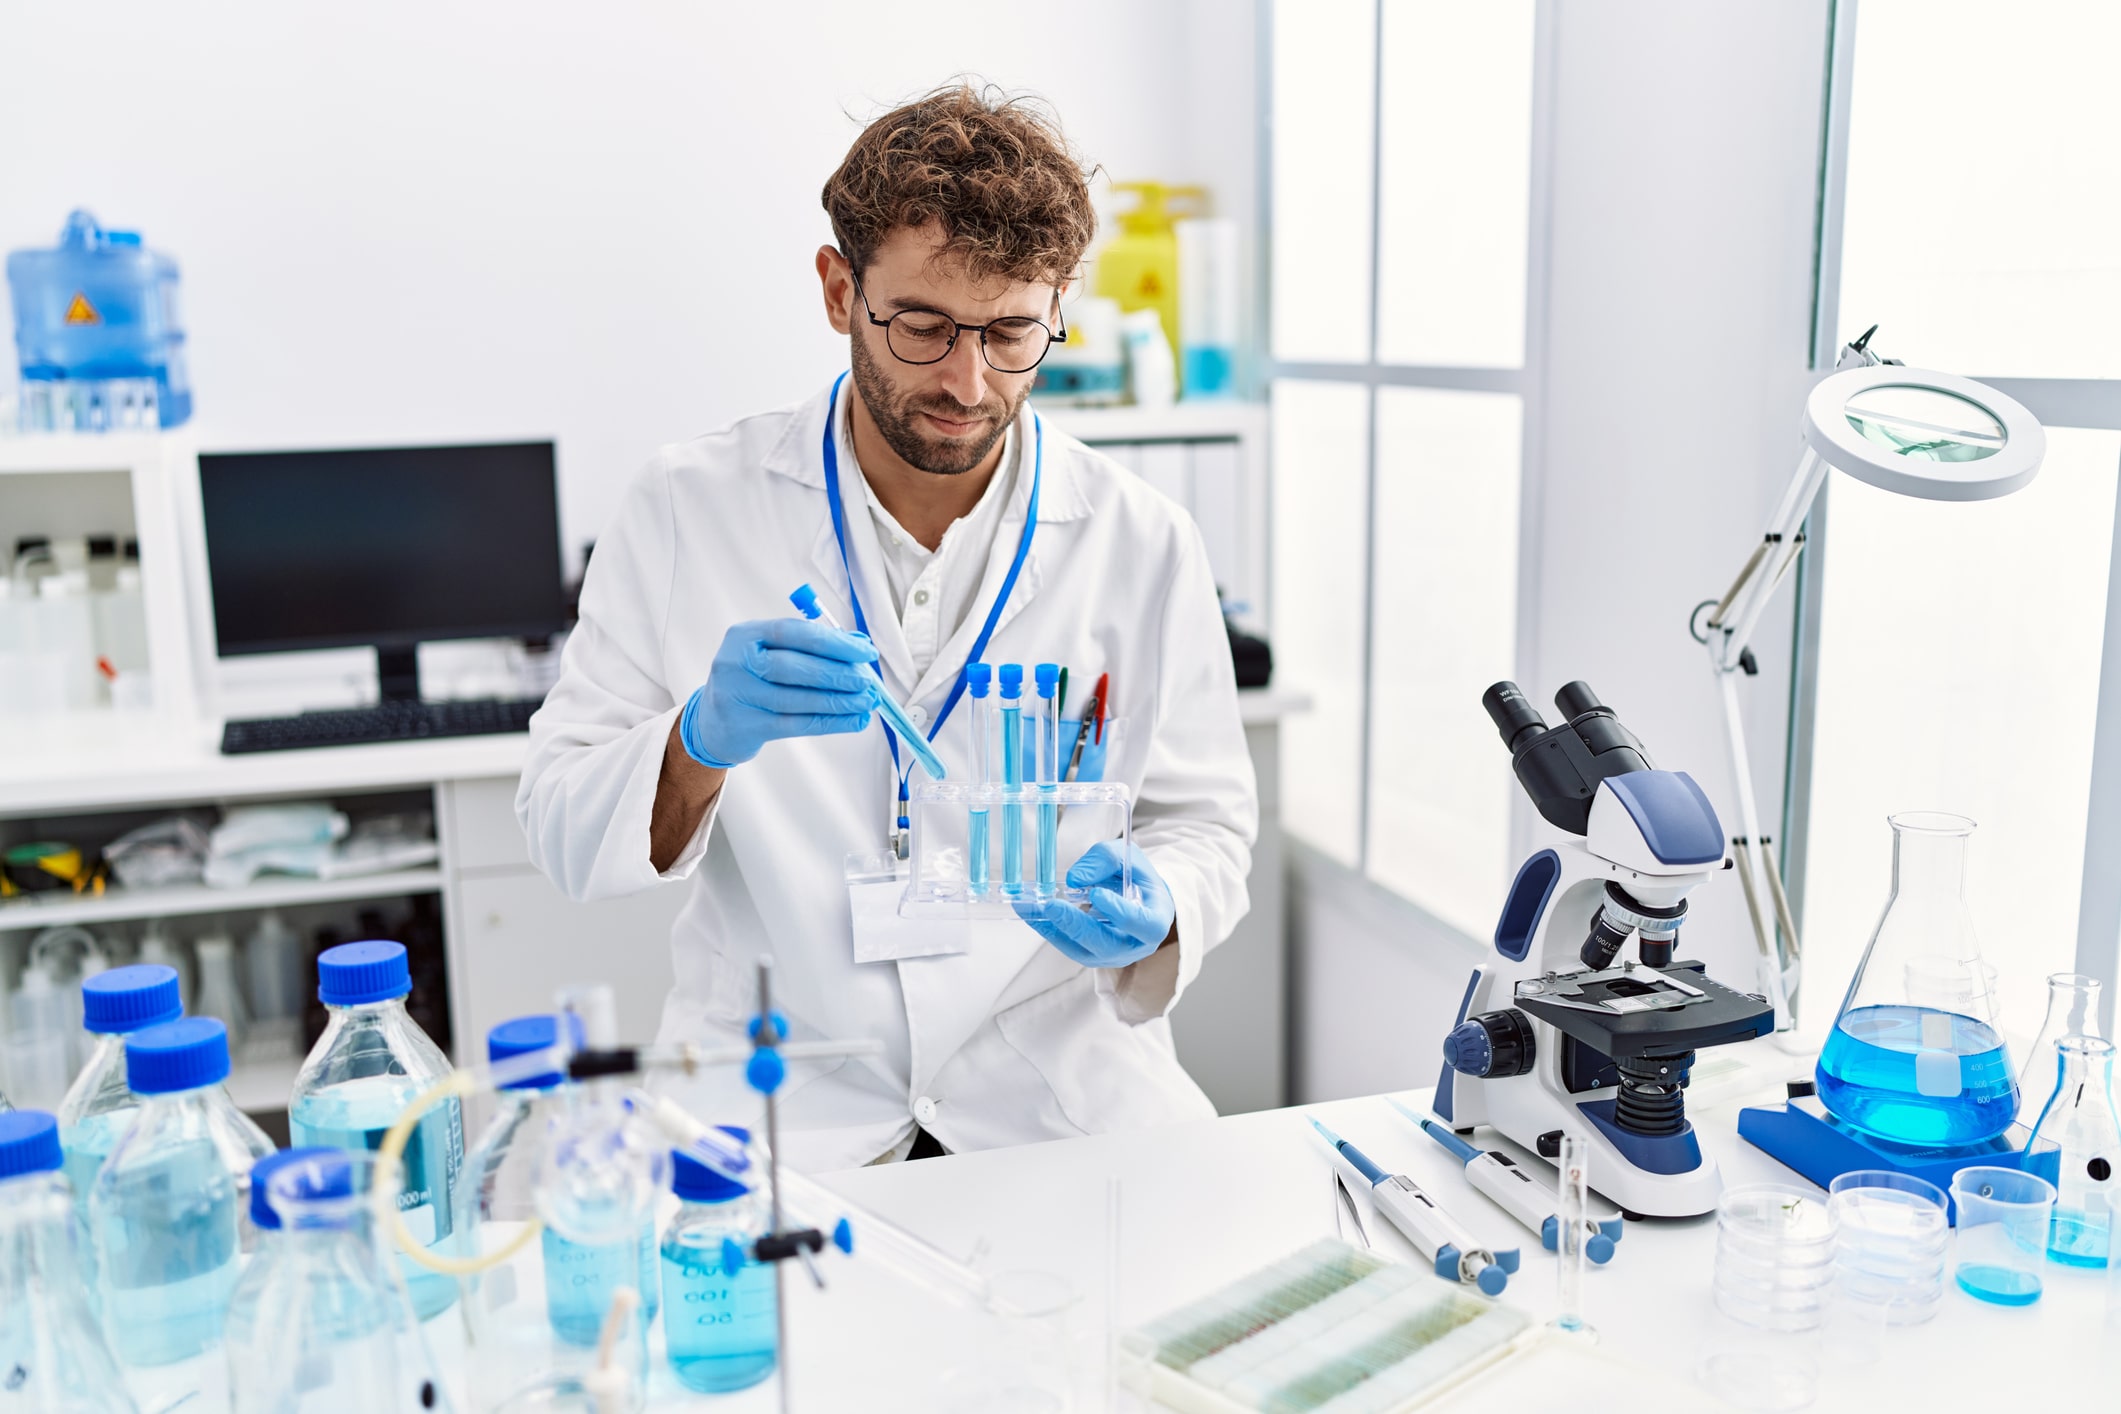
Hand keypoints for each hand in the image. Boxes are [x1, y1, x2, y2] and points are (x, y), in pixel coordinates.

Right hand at [679, 618, 876, 767]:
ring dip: (838, 701)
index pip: (793, 632)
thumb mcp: (771, 653)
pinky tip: (854, 720)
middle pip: (793, 667)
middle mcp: (735, 663)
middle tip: (867, 681)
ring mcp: (737, 696)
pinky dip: (830, 722)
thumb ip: (811, 645)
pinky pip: (796, 725)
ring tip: (867, 702)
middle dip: (837, 673)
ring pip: (797, 699)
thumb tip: (859, 643)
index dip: (833, 642)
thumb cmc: (753, 679)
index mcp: (743, 635)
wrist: (712, 721)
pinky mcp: (745, 726)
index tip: (865, 651)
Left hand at [1015, 842, 1174, 967]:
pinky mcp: (1090, 955)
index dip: (1120, 911)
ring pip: (1082, 949)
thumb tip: (1074, 879)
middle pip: (1106, 943)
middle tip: (1050, 905)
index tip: (1096, 894)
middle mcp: (1135, 946)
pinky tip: (1029, 911)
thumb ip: (1105, 860)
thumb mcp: (1128, 857)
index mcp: (1156, 922)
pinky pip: (1067, 945)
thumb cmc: (1136, 878)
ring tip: (1028, 906)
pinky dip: (1047, 928)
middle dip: (1076, 924)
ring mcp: (1112, 955)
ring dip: (1053, 928)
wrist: (1137, 899)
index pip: (1143, 924)